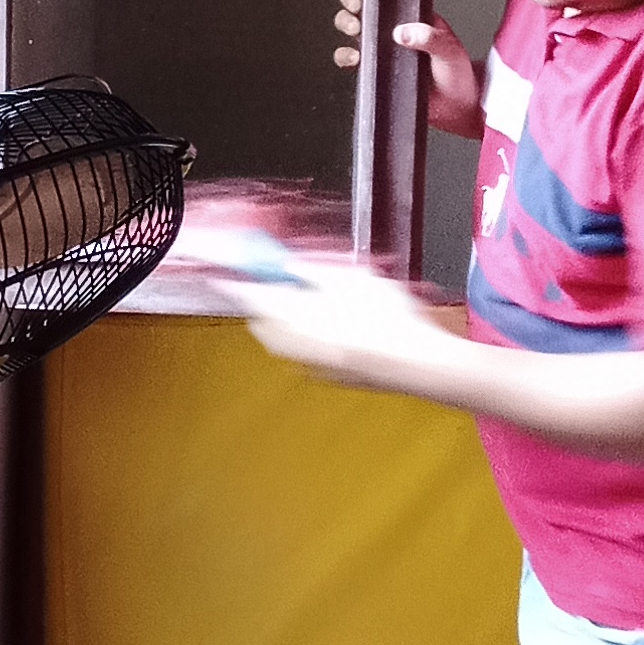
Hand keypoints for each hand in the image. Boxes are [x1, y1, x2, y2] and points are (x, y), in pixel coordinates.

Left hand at [232, 260, 436, 384]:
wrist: (413, 364)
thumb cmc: (382, 317)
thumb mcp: (347, 276)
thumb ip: (311, 271)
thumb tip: (290, 268)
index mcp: (286, 314)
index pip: (245, 294)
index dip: (236, 280)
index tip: (230, 273)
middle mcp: (289, 343)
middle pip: (260, 319)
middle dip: (264, 300)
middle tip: (284, 281)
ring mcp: (306, 364)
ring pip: (280, 338)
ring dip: (285, 319)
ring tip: (315, 301)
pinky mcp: (326, 376)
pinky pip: (303, 352)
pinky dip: (306, 337)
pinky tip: (335, 327)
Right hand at [334, 0, 483, 139]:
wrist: (457, 108)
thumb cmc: (458, 75)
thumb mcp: (450, 50)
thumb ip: (430, 38)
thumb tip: (403, 32)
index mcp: (412, 15)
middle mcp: (393, 28)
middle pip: (361, 4)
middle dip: (353, 0)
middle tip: (358, 8)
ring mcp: (382, 49)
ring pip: (351, 27)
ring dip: (345, 24)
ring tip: (356, 31)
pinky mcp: (374, 70)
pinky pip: (350, 58)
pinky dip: (345, 56)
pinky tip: (354, 57)